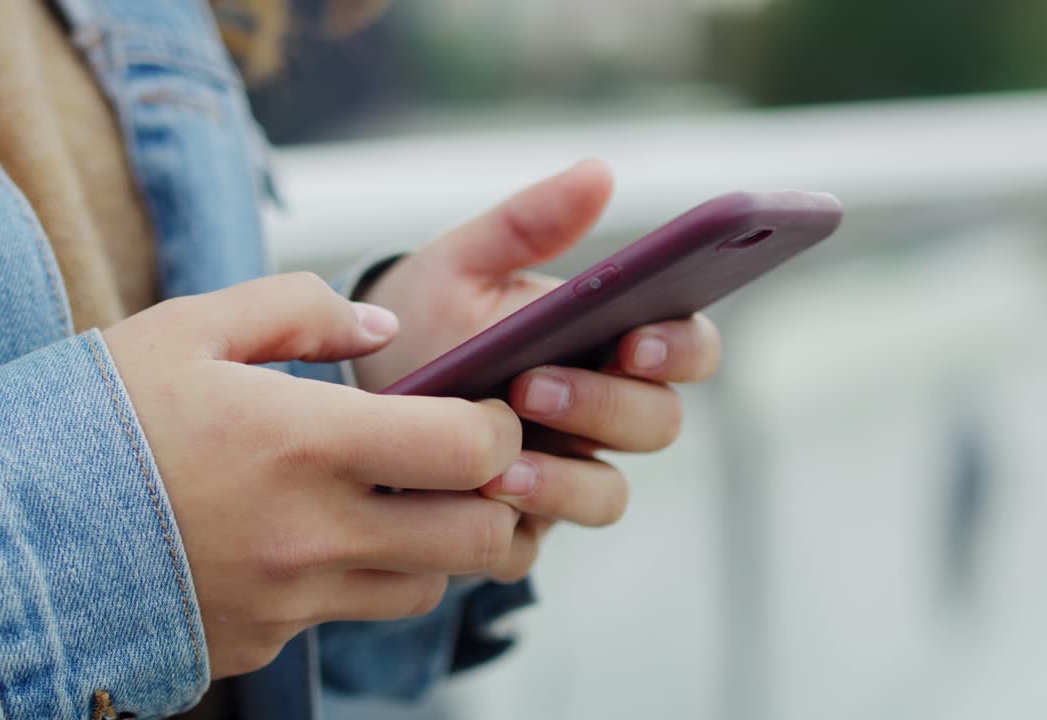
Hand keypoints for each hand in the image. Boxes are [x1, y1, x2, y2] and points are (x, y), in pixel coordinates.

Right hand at [104, 273, 523, 677]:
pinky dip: (364, 579)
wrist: (7, 531)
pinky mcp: (267, 639)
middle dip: (496, 498)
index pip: (468, 450)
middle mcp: (311, 533)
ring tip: (397, 499)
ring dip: (436, 544)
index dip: (500, 428)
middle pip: (477, 537)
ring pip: (428, 587)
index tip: (485, 412)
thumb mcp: (191, 330)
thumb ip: (300, 309)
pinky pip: (351, 615)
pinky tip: (322, 537)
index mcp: (303, 443)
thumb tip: (380, 325)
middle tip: (468, 465)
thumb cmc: (97, 422)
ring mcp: (291, 598)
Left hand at [353, 161, 721, 580]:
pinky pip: (544, 538)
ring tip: (499, 462)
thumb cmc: (428, 316)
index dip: (680, 347)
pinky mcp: (526, 522)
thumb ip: (528, 223)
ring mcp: (569, 469)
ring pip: (610, 492)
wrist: (359, 387)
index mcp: (608, 341)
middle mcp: (602, 409)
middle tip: (534, 387)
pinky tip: (477, 497)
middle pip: (658, 423)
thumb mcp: (465, 262)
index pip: (687, 345)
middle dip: (604, 407)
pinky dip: (518, 521)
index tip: (637, 337)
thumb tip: (599, 172)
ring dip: (564, 478)